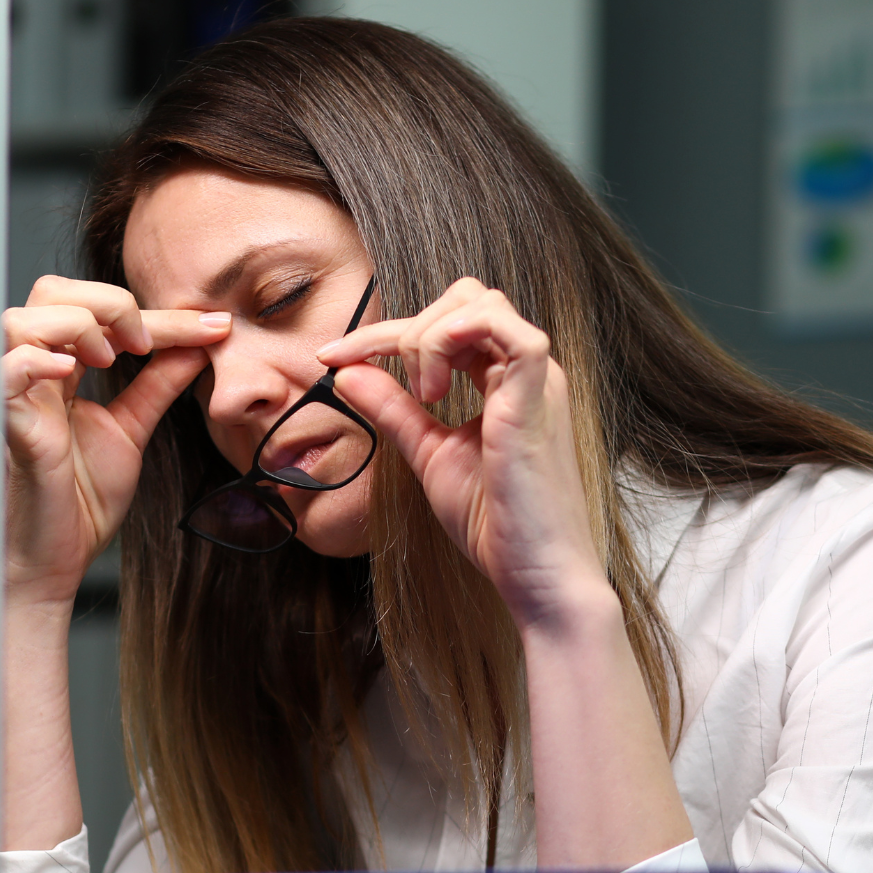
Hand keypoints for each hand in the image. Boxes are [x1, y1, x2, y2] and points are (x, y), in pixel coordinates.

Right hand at [4, 276, 229, 604]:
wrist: (55, 560)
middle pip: (50, 292)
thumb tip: (199, 346)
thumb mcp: (131, 429)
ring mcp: (16, 396)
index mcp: (62, 370)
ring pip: (23, 318)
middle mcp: (35, 374)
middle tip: (142, 342)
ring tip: (107, 358)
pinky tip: (70, 371)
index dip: (163, 314)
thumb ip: (158, 384)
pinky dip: (36, 359)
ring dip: (76, 324)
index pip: (102, 313)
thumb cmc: (78, 501)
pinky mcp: (6, 424)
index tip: (217, 325)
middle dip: (106, 301)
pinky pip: (5, 369)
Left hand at [317, 278, 604, 633]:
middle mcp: (524, 370)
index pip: (443, 324)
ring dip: (429, 336)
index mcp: (503, 380)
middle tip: (388, 383)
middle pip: (463, 296)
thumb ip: (393, 411)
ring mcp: (537, 379)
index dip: (381, 335)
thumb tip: (347, 375)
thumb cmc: (496, 522)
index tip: (330, 358)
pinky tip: (433, 387)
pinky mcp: (541, 395)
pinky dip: (457, 338)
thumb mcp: (428, 454)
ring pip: (479, 301)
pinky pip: (508, 329)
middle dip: (406, 328)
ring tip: (423, 395)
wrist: (536, 575)